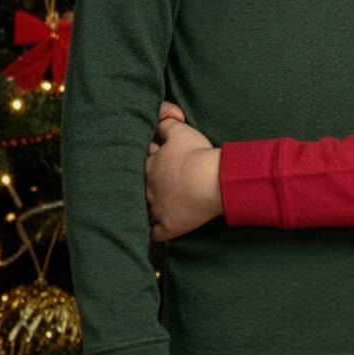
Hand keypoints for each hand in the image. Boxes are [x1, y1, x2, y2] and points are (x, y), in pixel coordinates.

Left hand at [146, 103, 222, 239]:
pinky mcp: (168, 226)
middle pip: (142, 187)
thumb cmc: (197, 154)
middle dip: (149, 186)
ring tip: (154, 209)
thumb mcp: (180, 130)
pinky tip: (155, 231)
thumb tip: (159, 120)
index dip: (155, 162)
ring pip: (144, 210)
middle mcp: (148, 188)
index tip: (165, 162)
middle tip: (161, 186)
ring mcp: (156, 209)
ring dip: (148, 209)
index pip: (145, 163)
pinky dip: (154, 232)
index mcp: (149, 165)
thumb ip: (165, 123)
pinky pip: (154, 233)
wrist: (211, 181)